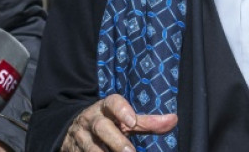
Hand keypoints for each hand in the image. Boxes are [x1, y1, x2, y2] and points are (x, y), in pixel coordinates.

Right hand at [62, 94, 176, 151]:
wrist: (74, 130)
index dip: (122, 110)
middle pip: (102, 127)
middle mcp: (92, 120)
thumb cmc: (108, 123)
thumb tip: (174, 119)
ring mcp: (81, 137)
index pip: (112, 102)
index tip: (132, 121)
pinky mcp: (74, 151)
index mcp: (105, 108)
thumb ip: (147, 122)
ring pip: (91, 147)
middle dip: (116, 140)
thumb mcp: (124, 120)